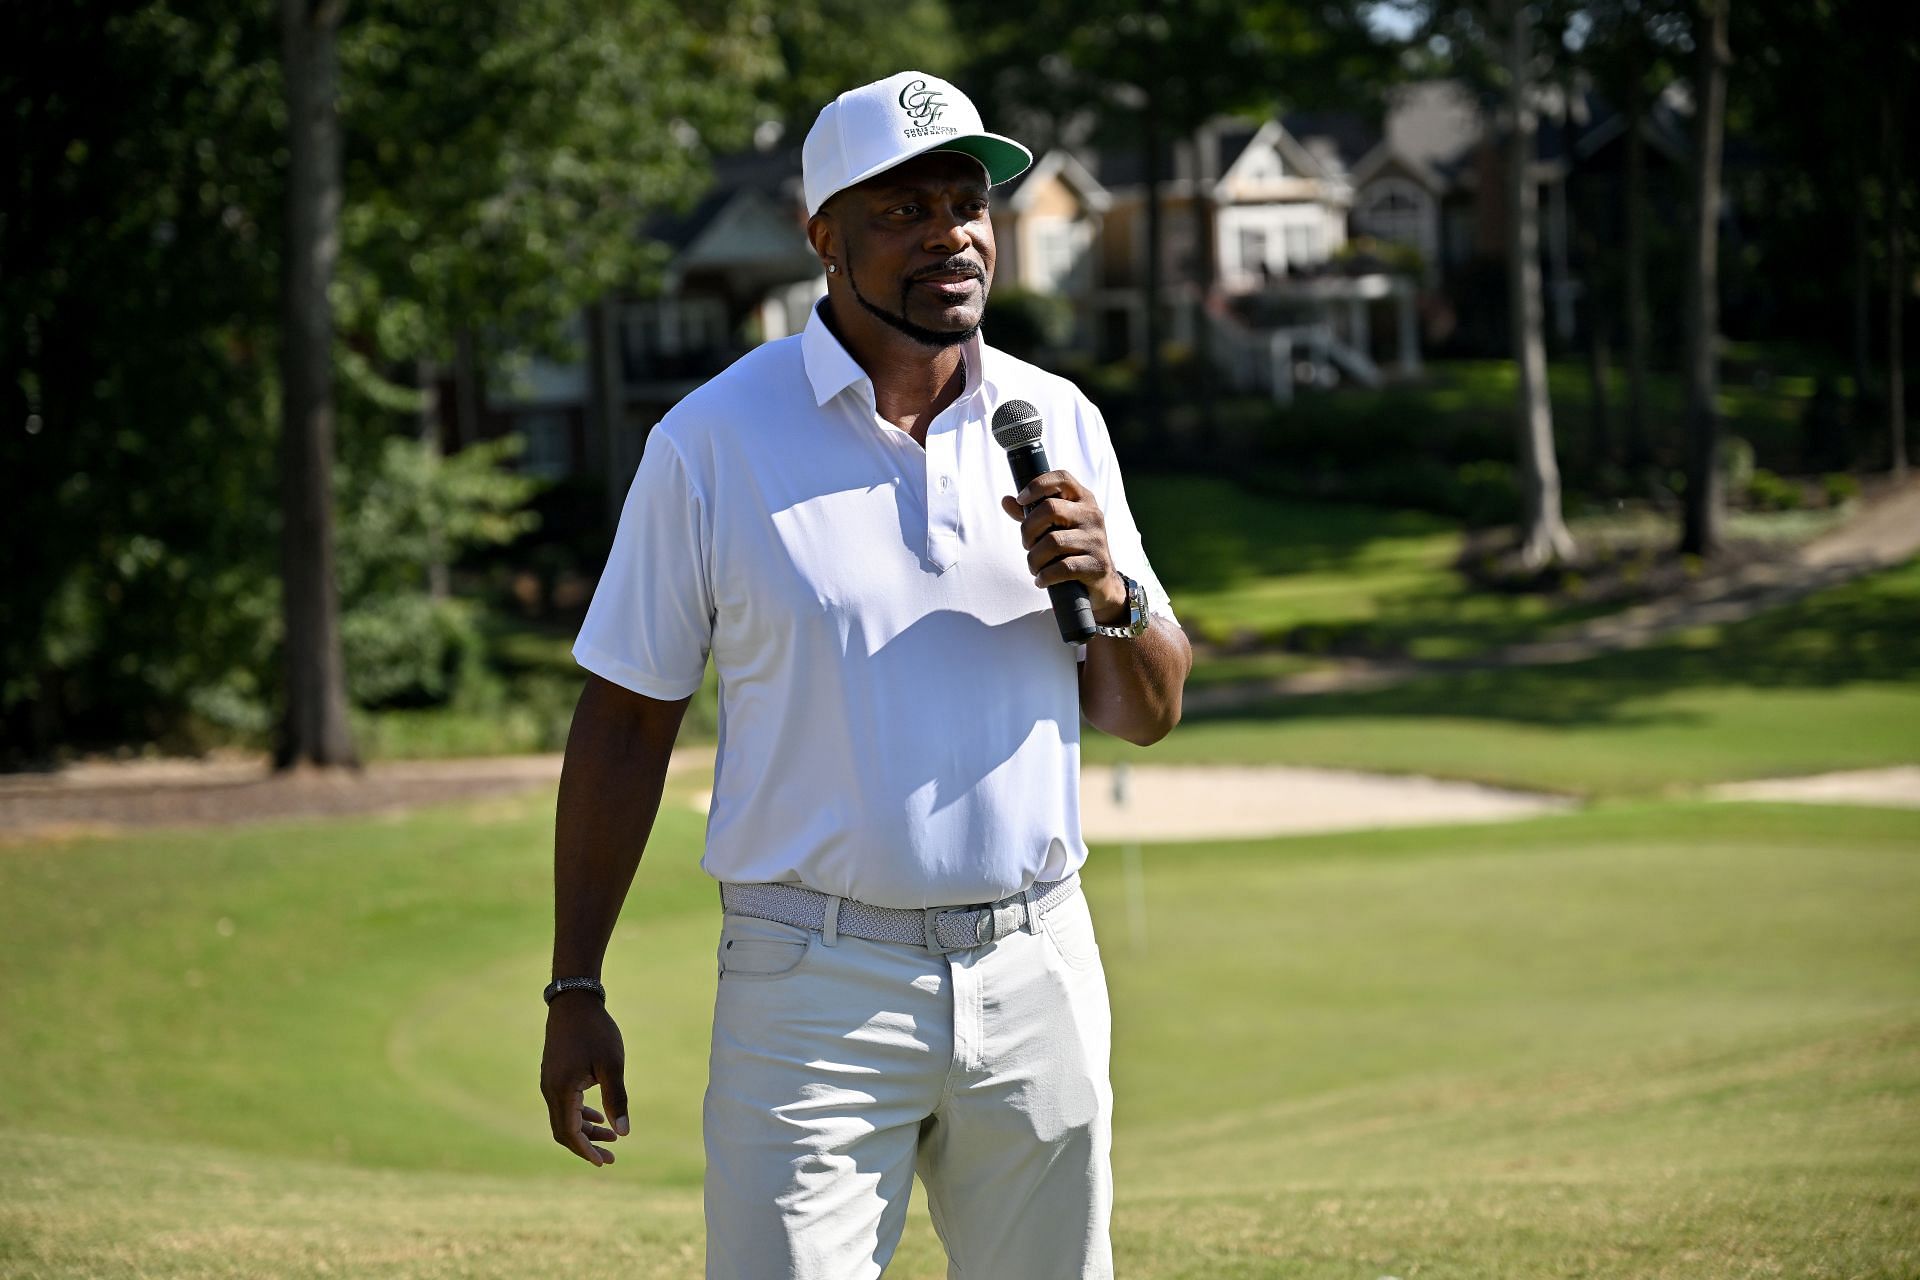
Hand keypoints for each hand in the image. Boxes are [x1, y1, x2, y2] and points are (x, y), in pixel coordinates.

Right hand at [540, 993, 628, 1167]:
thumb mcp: (612, 1065)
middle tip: (610, 1157)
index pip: (569, 1132)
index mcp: (562, 1090)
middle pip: (564, 1130)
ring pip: (564, 1118)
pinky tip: (598, 1116)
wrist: (574, 1001)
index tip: (603, 1162)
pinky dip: (580, 1115)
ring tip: (612, 1138)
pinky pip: (564, 1105)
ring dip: (585, 1130)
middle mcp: (550, 1090)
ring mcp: (549, 1082)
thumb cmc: (596, 1031)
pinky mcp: (554, 1075)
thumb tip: (624, 1132)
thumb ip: (616, 1099)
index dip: (586, 1150)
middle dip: (586, 1146)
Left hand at [1000, 470, 1126, 623]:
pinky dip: (1045, 576)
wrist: (1101, 582)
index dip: (1037, 485)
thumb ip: (1031, 514)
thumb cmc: (1071, 549)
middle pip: (1050, 509)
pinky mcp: (1097, 564)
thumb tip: (1006, 500)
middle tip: (1027, 545)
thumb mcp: (1055, 527)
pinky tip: (1041, 580)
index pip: (1062, 478)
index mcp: (1083, 500)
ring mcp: (1096, 539)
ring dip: (1034, 559)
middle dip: (1028, 530)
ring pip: (1052, 542)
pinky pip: (1062, 568)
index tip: (1021, 501)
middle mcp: (1092, 515)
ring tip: (1034, 567)